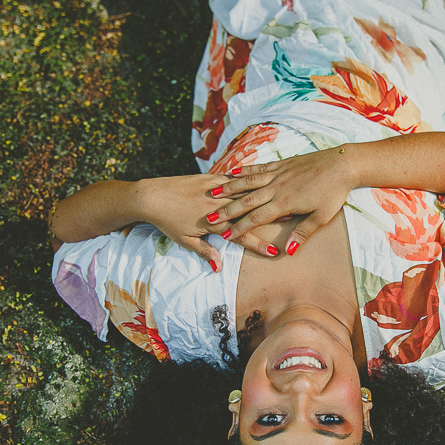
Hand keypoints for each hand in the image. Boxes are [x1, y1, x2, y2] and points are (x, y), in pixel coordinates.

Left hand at [136, 175, 282, 270]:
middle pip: (250, 213)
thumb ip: (205, 251)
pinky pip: (234, 180)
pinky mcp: (211, 177)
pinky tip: (262, 181)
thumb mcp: (185, 240)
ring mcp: (216, 189)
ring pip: (245, 194)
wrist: (152, 195)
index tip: (276, 252)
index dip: (259, 245)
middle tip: (292, 220)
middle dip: (272, 218)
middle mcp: (219, 205)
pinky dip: (248, 182)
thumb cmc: (168, 221)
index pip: (242, 237)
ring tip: (282, 199)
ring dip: (264, 198)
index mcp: (214, 223)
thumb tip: (219, 267)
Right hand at [205, 147, 357, 254]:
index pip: (257, 217)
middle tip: (209, 216)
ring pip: (248, 182)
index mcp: (285, 202)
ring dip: (229, 188)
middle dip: (226, 209)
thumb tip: (289, 251)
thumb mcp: (321, 216)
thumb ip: (303, 233)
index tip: (224, 234)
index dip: (239, 227)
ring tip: (213, 192)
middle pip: (246, 200)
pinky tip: (233, 172)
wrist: (342, 163)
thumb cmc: (334, 192)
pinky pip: (259, 167)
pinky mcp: (282, 163)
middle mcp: (277, 187)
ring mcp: (278, 173)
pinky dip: (244, 171)